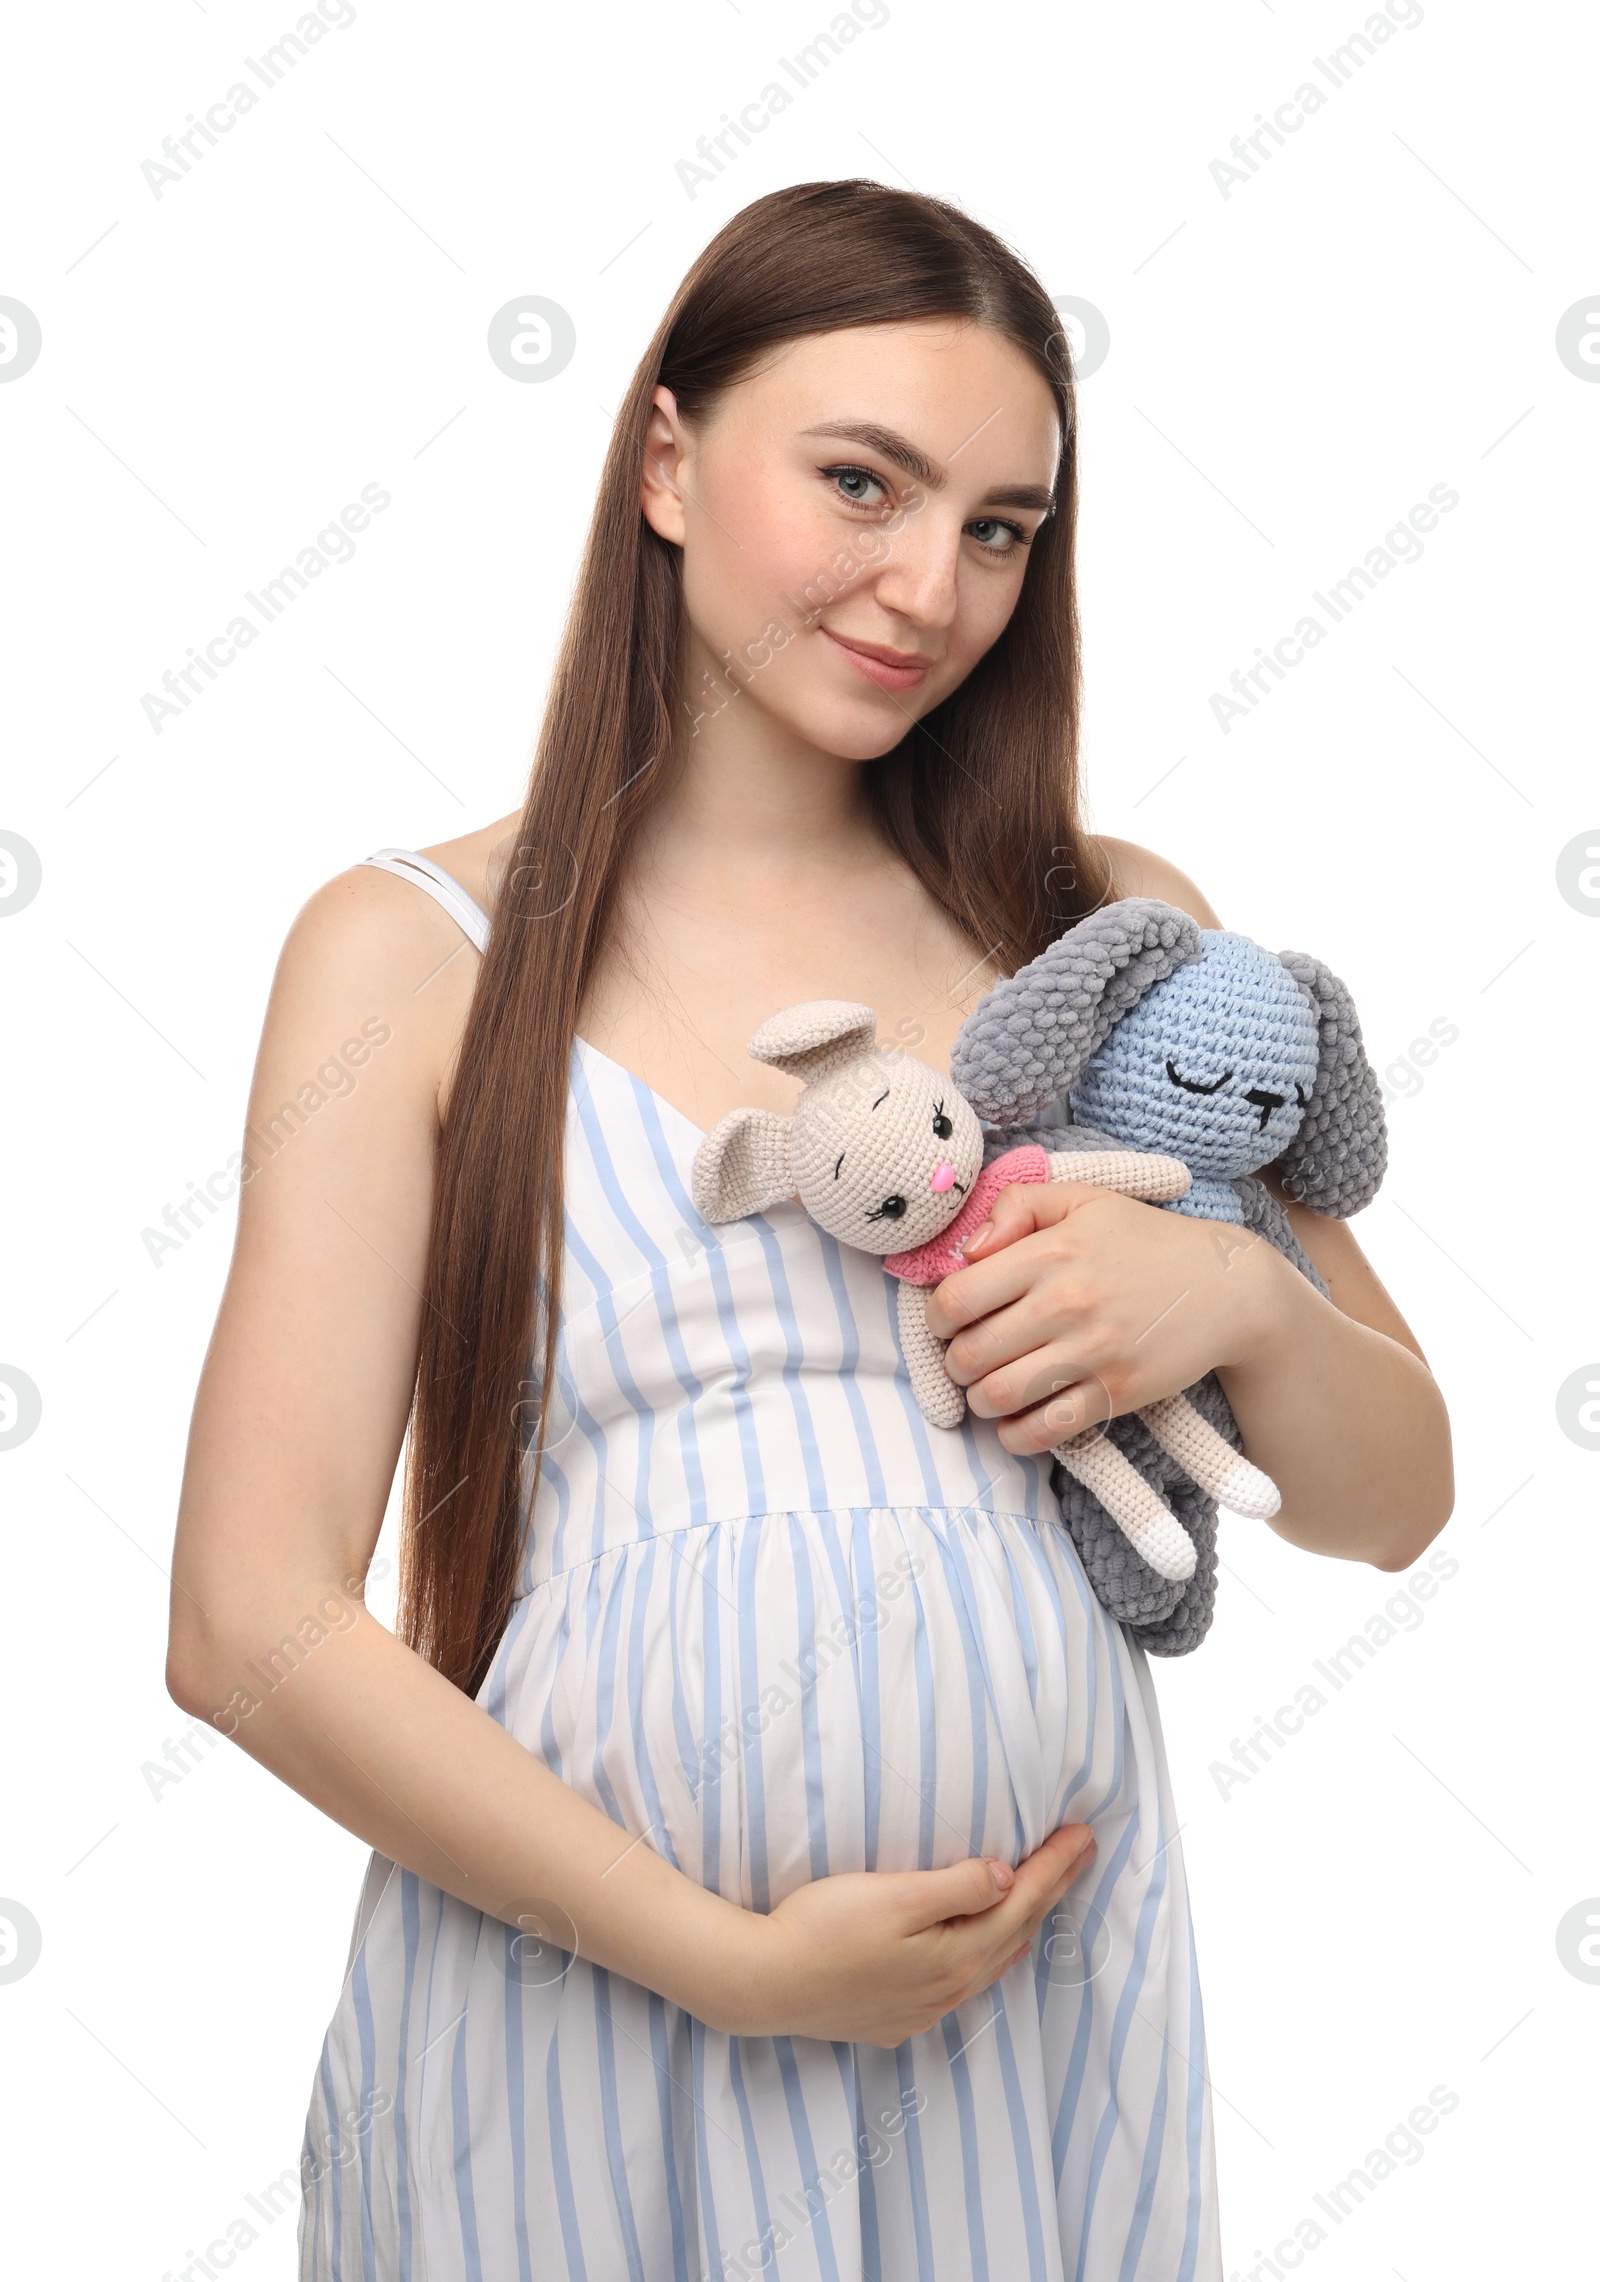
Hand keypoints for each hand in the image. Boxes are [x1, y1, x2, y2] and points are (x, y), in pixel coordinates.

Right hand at [728, 1823, 1097, 2044]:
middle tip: (1081, 1853)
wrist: (763, 1983)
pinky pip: (959, 1985)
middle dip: (1051, 1889)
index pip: (1023, 1901)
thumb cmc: (823, 1928)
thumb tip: (1007, 1877)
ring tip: (1043, 1898)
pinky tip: (983, 1951)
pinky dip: (984, 1957)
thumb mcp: (895, 1896)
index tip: (1084, 1834)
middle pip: (1016, 1932)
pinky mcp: (895, 2019)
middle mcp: (950, 1989)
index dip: (1055, 1866)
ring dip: (1021, 1926)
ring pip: (990, 1964)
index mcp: (958, 1955)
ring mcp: (922, 2010)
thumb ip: (957, 1887)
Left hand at [923, 1179, 1291, 1455]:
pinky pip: (1044, 1430)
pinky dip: (1016, 1435)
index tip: (948, 1322)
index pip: (955, 1299)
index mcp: (1050, 1252)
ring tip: (989, 1388)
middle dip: (955, 1363)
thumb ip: (1018, 1205)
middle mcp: (1065, 1303)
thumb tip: (968, 1250)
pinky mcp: (1117, 1393)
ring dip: (979, 1400)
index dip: (936, 1318)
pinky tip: (1016, 1422)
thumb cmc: (1146, 1241)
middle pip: (968, 1354)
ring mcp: (1092, 1353)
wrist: (1227, 1287)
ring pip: (997, 1396)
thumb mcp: (1084, 1199)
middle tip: (968, 1359)